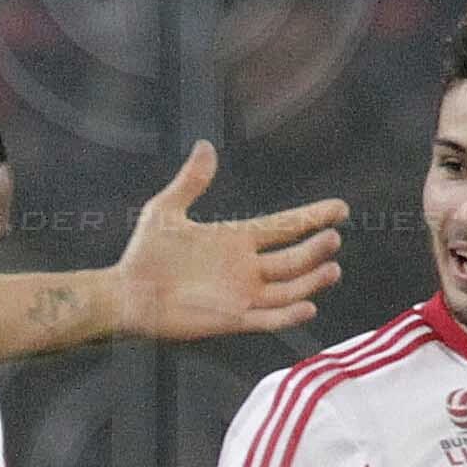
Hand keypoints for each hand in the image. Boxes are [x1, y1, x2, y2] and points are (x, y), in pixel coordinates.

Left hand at [115, 142, 344, 340]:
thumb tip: (205, 147)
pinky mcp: (232, 319)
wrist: (127, 294)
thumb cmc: (144, 255)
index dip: (311, 217)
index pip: (284, 226)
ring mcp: (241, 294)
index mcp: (236, 239)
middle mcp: (245, 267)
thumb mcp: (166, 211)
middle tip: (332, 238)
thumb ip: (190, 181)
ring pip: (288, 288)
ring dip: (311, 279)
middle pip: (293, 258)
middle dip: (315, 249)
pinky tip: (308, 306)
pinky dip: (288, 314)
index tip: (339, 208)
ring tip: (331, 269)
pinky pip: (268, 319)